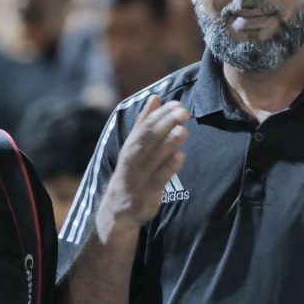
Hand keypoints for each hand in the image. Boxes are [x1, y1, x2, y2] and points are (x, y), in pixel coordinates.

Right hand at [101, 96, 187, 231]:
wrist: (120, 207)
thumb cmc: (132, 169)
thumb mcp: (134, 144)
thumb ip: (144, 121)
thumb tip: (155, 97)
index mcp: (132, 144)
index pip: (146, 125)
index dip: (161, 114)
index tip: (176, 104)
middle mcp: (135, 157)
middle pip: (150, 138)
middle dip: (166, 124)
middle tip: (183, 112)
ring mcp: (141, 174)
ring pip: (155, 156)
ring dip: (169, 143)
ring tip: (183, 130)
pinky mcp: (149, 191)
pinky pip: (159, 177)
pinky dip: (169, 167)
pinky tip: (179, 157)